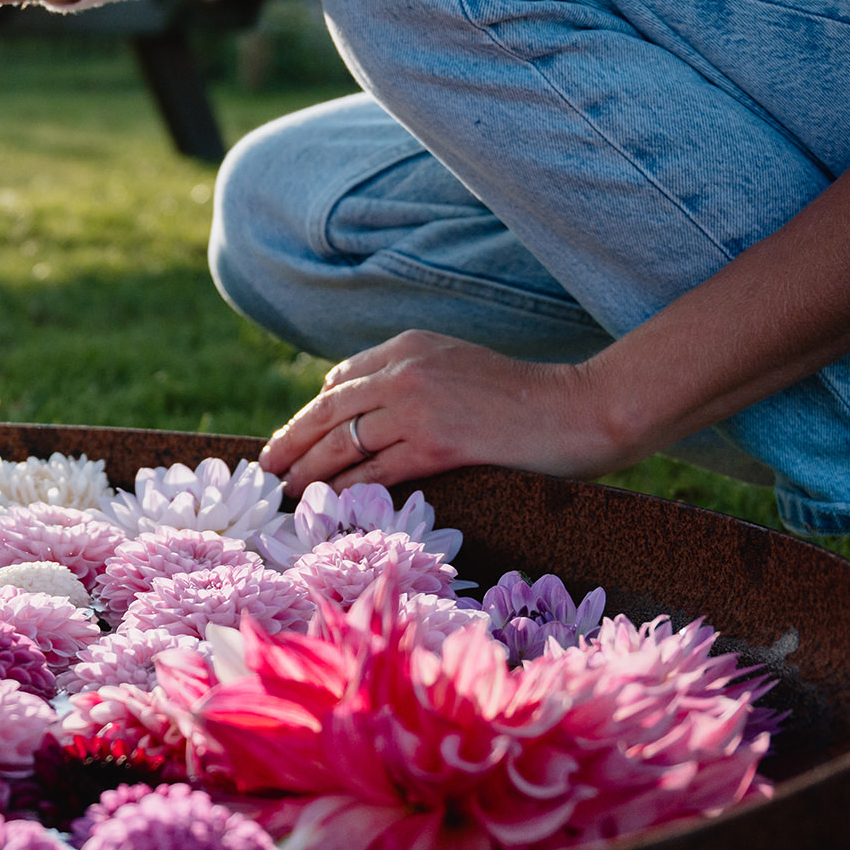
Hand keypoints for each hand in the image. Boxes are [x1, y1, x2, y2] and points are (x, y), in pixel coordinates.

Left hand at [259, 330, 637, 491]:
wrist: (583, 408)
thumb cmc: (527, 397)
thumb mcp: (459, 367)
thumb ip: (410, 378)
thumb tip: (358, 405)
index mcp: (409, 345)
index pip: (341, 379)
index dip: (312, 413)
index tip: (293, 437)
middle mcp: (405, 369)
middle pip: (328, 410)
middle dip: (290, 441)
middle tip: (266, 467)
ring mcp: (418, 406)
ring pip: (342, 443)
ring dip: (309, 471)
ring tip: (288, 492)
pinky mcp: (437, 443)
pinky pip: (375, 470)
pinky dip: (346, 489)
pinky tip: (329, 504)